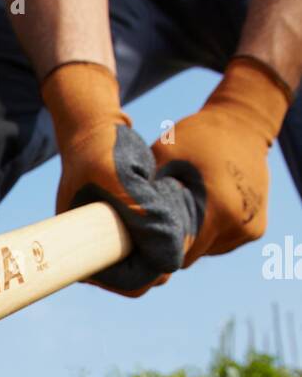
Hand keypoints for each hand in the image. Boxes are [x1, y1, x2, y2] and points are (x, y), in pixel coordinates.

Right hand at [41, 62, 199, 295]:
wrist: (95, 131)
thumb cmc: (100, 152)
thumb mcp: (120, 180)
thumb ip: (146, 217)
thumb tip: (173, 261)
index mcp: (85, 257)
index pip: (130, 284)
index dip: (156, 265)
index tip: (168, 228)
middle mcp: (100, 257)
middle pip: (147, 276)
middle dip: (166, 248)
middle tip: (169, 206)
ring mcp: (118, 246)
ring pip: (158, 261)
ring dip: (172, 235)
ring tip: (164, 195)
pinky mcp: (132, 232)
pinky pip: (162, 243)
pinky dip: (173, 225)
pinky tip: (167, 194)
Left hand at [151, 57, 291, 265]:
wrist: (244, 123)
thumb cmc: (197, 136)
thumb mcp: (164, 156)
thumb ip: (145, 194)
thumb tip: (120, 224)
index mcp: (219, 210)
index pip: (178, 253)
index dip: (157, 247)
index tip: (144, 233)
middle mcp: (239, 226)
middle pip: (192, 254)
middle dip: (174, 240)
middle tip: (161, 217)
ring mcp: (250, 229)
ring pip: (206, 249)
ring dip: (193, 235)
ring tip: (186, 206)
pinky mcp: (256, 229)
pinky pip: (221, 242)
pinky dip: (209, 230)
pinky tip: (204, 206)